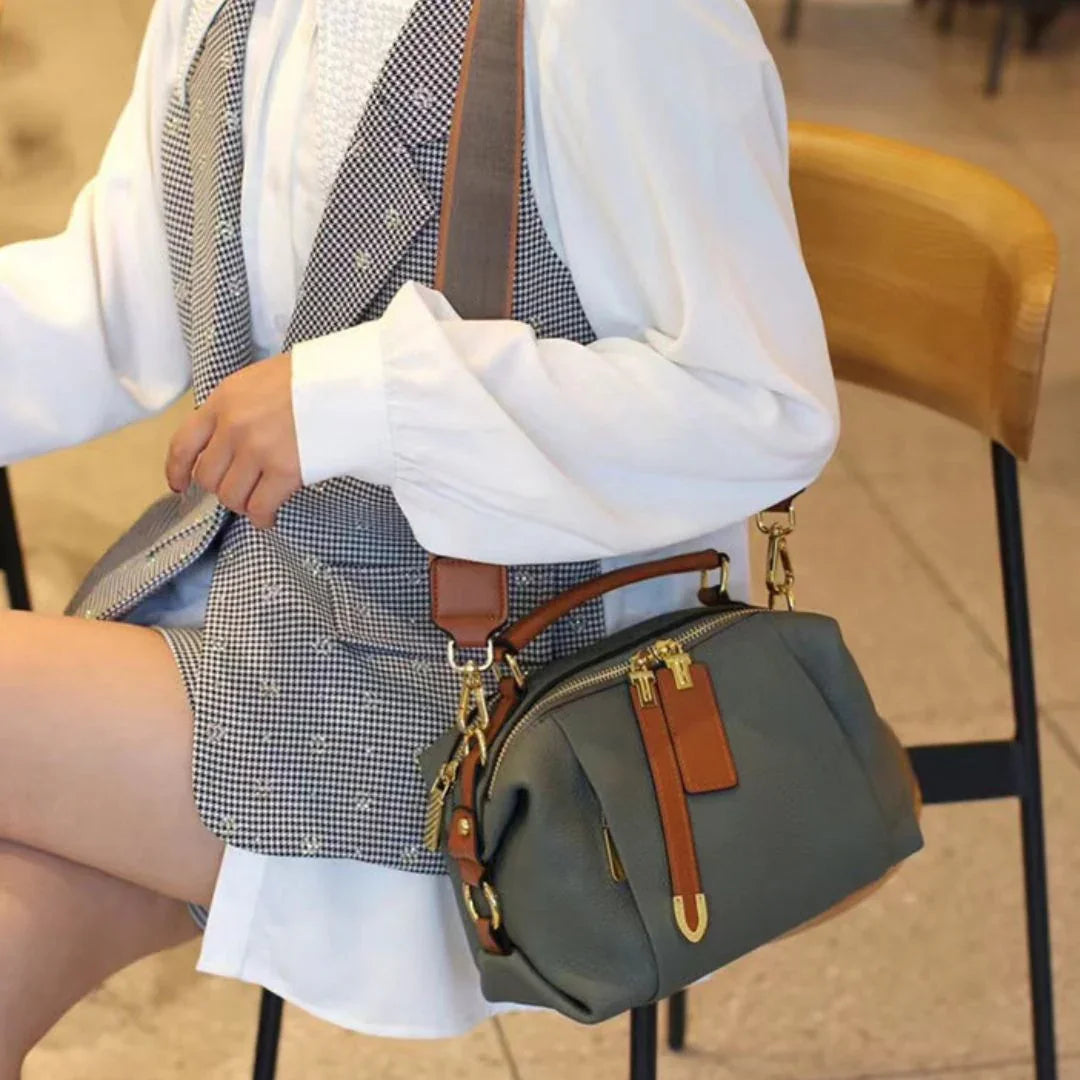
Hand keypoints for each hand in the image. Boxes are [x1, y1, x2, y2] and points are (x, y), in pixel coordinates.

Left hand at [166, 353, 301, 529]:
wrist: (349, 381)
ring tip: (258, 503)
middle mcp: (234, 427)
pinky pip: (260, 507)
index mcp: (224, 400)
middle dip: (222, 488)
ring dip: (243, 504)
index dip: (177, 470)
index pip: (183, 443)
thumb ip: (237, 408)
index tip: (180, 484)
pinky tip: (269, 517)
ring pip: (232, 496)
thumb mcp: (259, 380)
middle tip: (240, 490)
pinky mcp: (286, 471)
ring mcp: (258, 450)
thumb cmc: (312, 378)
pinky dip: (262, 518)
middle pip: (209, 477)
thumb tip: (228, 439)